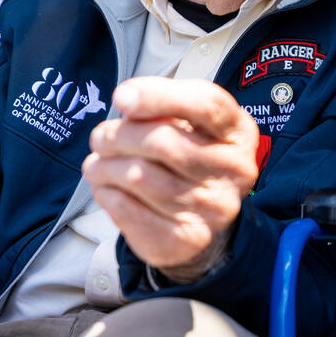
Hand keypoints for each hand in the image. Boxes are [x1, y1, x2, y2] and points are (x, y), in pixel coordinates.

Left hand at [83, 77, 258, 282]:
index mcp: (239, 133)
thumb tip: (127, 100)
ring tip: (96, 164)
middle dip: (118, 135)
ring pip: (140, 176)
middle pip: (164, 142)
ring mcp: (214, 209)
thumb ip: (166, 104)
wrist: (208, 225)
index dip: (159, 96)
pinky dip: (106, 193)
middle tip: (100, 137)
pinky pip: (128, 209)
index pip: (206, 105)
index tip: (121, 98)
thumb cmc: (192, 158)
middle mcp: (235, 171)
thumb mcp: (193, 125)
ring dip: (104, 166)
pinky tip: (106, 188)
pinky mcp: (186, 240)